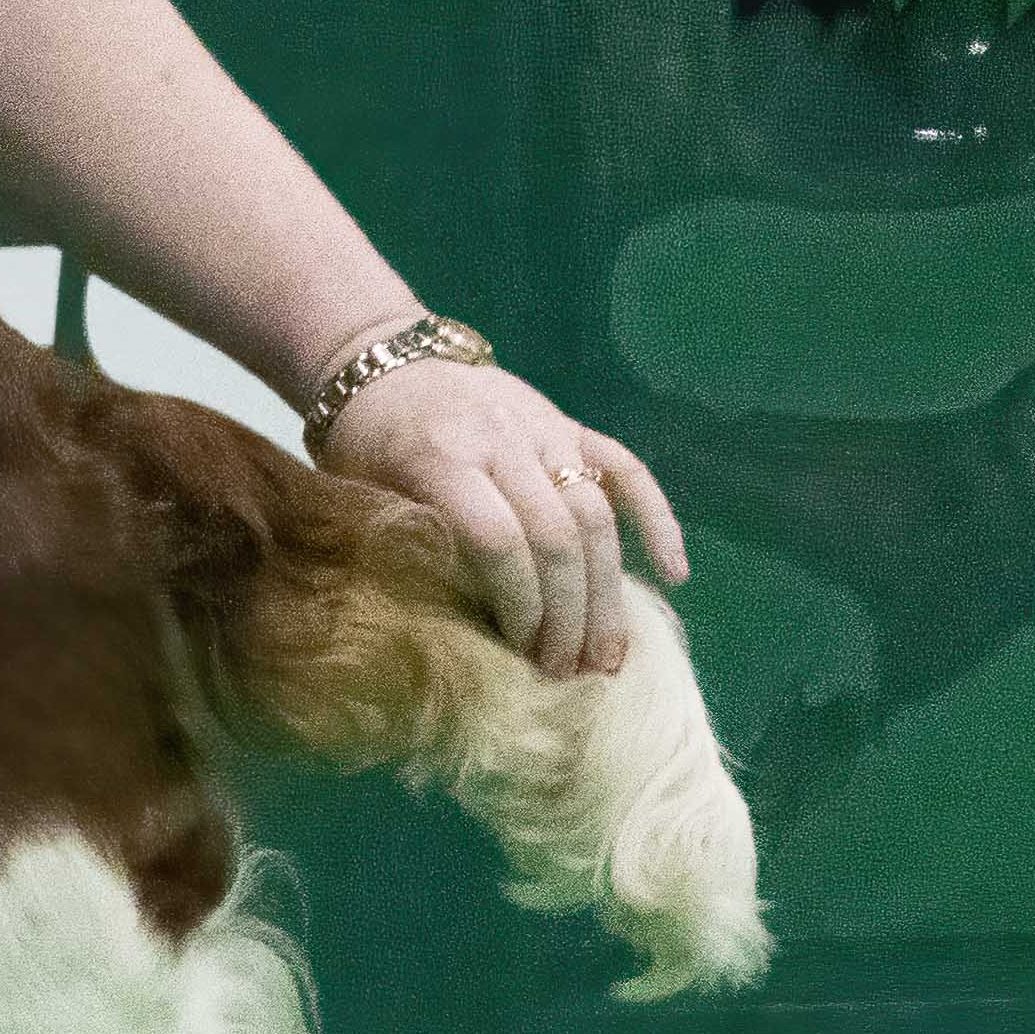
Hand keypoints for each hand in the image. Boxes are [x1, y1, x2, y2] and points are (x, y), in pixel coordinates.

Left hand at [315, 357, 684, 680]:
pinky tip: (673, 574)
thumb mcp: (361, 491)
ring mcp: (545, 428)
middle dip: (568, 614)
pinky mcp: (570, 424)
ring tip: (608, 654)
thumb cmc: (362, 442)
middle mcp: (503, 440)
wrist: (382, 361)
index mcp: (441, 458)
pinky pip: (627, 469)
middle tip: (569, 672)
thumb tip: (452, 628)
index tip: (520, 652)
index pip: (498, 539)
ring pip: (596, 515)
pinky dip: (656, 520)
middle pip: (557, 535)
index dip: (518, 603)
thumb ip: (404, 544)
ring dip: (607, 591)